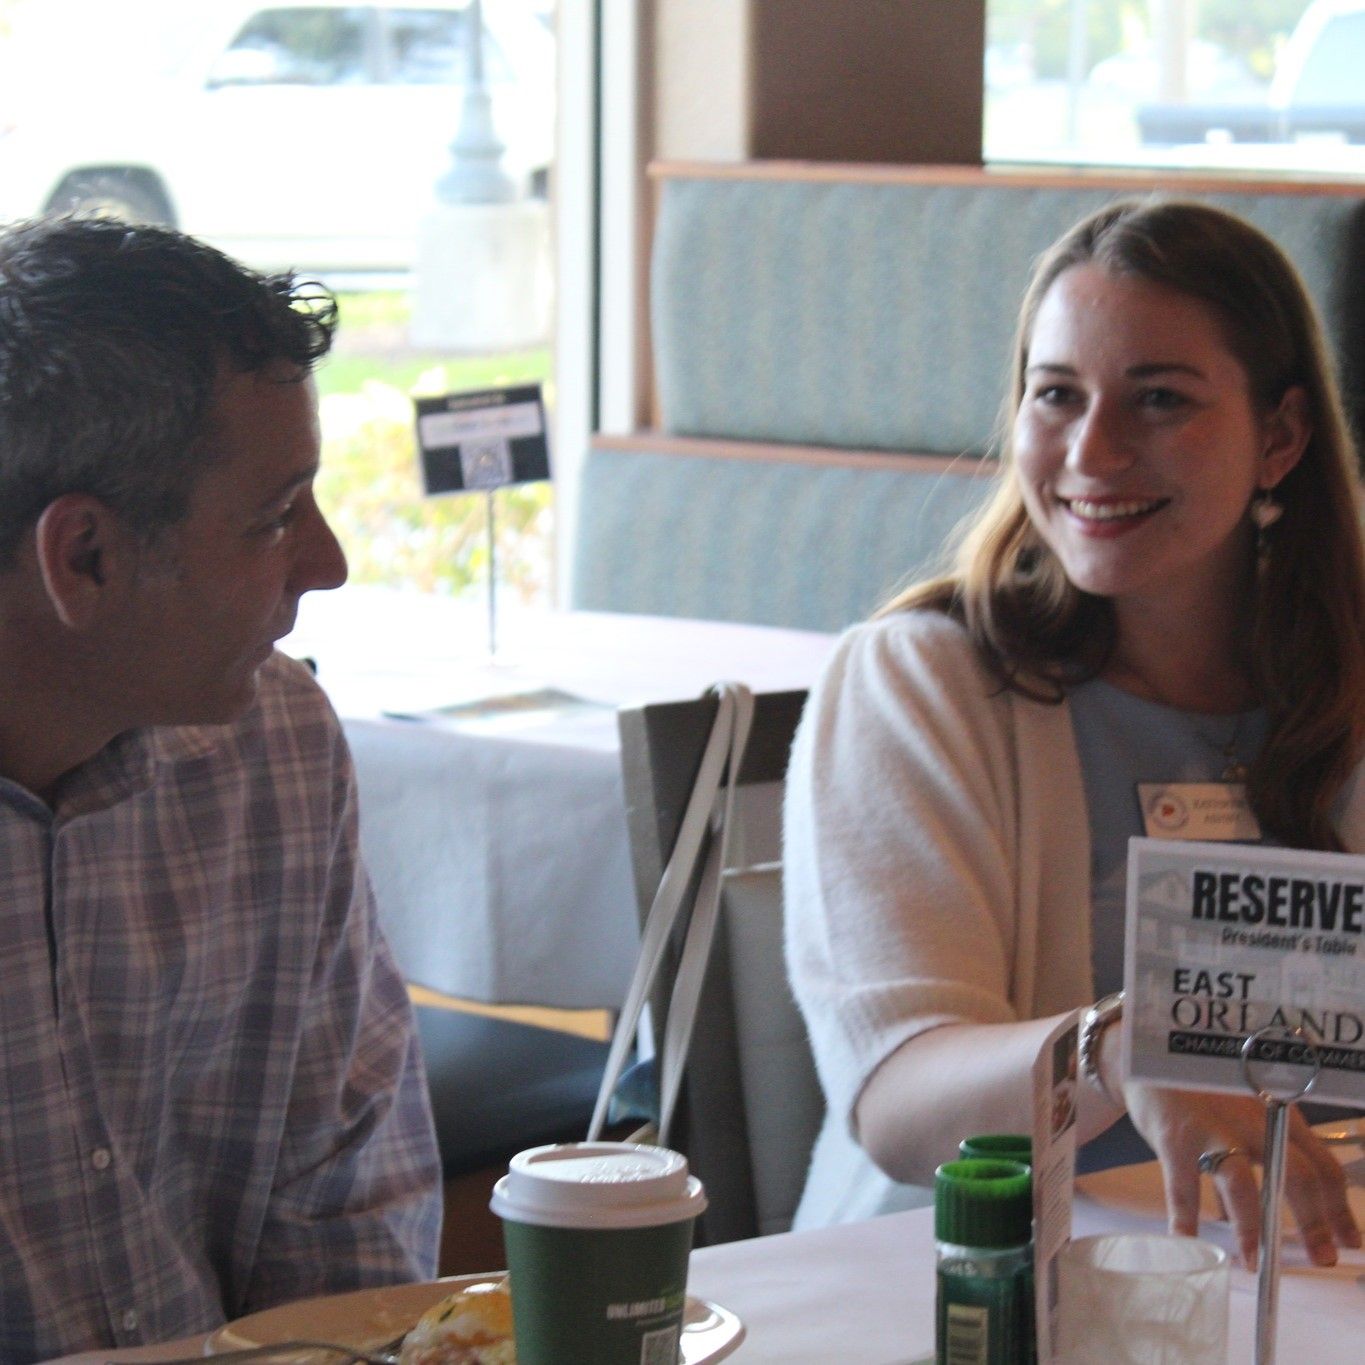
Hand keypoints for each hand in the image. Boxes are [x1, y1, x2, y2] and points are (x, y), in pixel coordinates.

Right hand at [1123, 1084, 1360, 1269]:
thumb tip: (1235, 1213)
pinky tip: (1185, 1241)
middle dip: (1314, 1223)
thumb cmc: (1200, 1086)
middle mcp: (1253, 1121)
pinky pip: (1183, 1187)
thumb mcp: (1237, 1111)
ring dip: (1252, 1230)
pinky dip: (1185, 1219)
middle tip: (1322, 1260)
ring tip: (1255, 1263)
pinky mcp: (1175, 1136)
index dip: (1339, 1207)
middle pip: (1296, 1175)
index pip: (1322, 1164)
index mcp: (1277, 1114)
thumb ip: (1244, 1159)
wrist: (1146, 1052)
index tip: (1350, 1242)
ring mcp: (1213, 1129)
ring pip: (1243, 1184)